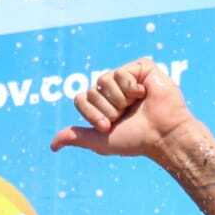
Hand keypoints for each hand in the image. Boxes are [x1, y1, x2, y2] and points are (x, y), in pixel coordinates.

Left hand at [50, 58, 193, 158]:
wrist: (162, 135)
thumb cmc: (136, 140)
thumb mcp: (100, 142)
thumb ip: (76, 137)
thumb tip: (52, 146)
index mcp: (104, 104)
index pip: (81, 99)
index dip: (91, 114)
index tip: (107, 126)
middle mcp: (114, 89)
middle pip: (92, 90)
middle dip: (107, 108)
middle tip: (126, 116)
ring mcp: (127, 77)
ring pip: (104, 79)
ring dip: (120, 99)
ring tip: (137, 105)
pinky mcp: (142, 68)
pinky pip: (121, 72)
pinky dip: (131, 87)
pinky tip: (145, 94)